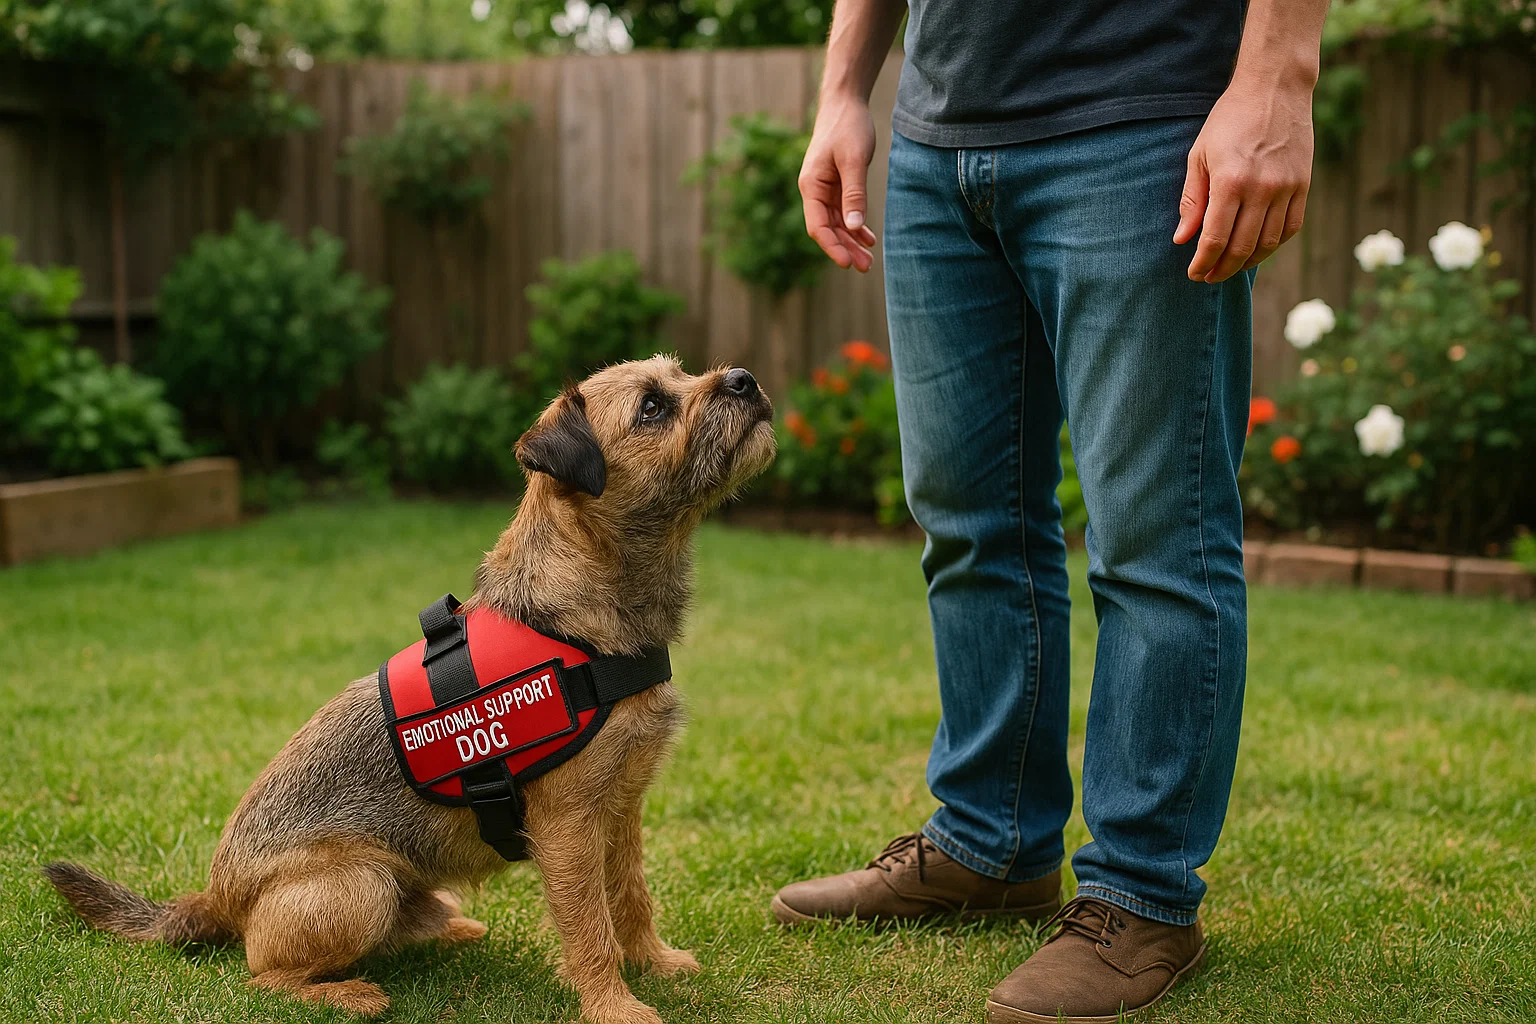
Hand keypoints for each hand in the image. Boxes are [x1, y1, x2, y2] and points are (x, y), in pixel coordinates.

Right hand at [799, 96, 878, 271]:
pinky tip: (868, 239)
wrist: (846, 102)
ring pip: (837, 223)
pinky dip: (856, 226)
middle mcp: (814, 191)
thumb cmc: (847, 126)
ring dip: (851, 241)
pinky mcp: (837, 184)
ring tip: (869, 260)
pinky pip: (844, 212)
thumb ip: (854, 193)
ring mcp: (825, 189)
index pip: (818, 226)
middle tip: (866, 267)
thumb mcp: (853, 160)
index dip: (832, 247)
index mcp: (811, 186)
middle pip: (828, 229)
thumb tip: (852, 227)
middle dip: (845, 249)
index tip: (847, 263)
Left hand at [1174, 76, 1314, 282]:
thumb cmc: (1229, 120)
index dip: (1203, 263)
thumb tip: (1182, 238)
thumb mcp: (1200, 155)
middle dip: (1222, 269)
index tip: (1194, 274)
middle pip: (1241, 247)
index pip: (1214, 239)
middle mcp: (1261, 189)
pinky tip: (1258, 248)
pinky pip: (1291, 227)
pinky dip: (1273, 245)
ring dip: (1247, 262)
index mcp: (1230, 182)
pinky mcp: (1303, 185)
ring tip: (1230, 266)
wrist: (1275, 88)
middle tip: (1209, 277)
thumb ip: (1192, 199)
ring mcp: (1286, 188)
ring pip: (1268, 243)